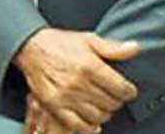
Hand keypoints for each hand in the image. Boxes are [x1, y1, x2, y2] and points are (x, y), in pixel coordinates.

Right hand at [13, 29, 138, 132]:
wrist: (30, 47)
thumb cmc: (60, 43)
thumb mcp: (88, 39)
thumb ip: (112, 47)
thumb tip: (135, 48)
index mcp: (89, 66)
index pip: (122, 89)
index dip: (129, 91)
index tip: (126, 89)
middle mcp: (78, 83)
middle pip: (112, 104)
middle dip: (116, 100)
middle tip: (112, 95)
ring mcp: (65, 96)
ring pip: (99, 116)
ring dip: (104, 112)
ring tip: (100, 103)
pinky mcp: (54, 105)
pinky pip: (79, 125)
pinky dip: (89, 126)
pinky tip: (91, 119)